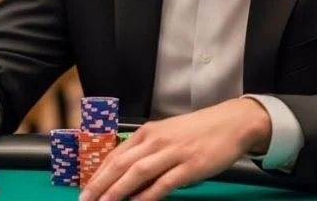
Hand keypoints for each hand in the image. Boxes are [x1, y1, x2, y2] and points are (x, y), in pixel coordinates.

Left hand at [80, 98, 270, 200]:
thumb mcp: (168, 135)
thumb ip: (148, 151)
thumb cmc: (198, 131)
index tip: (85, 190)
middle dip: (100, 184)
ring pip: (138, 172)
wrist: (231, 123)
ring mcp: (173, 153)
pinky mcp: (190, 166)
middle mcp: (157, 140)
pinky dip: (148, 195)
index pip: (116, 154)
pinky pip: (164, 183)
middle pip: (121, 164)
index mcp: (149, 132)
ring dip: (117, 190)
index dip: (98, 173)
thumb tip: (127, 174)